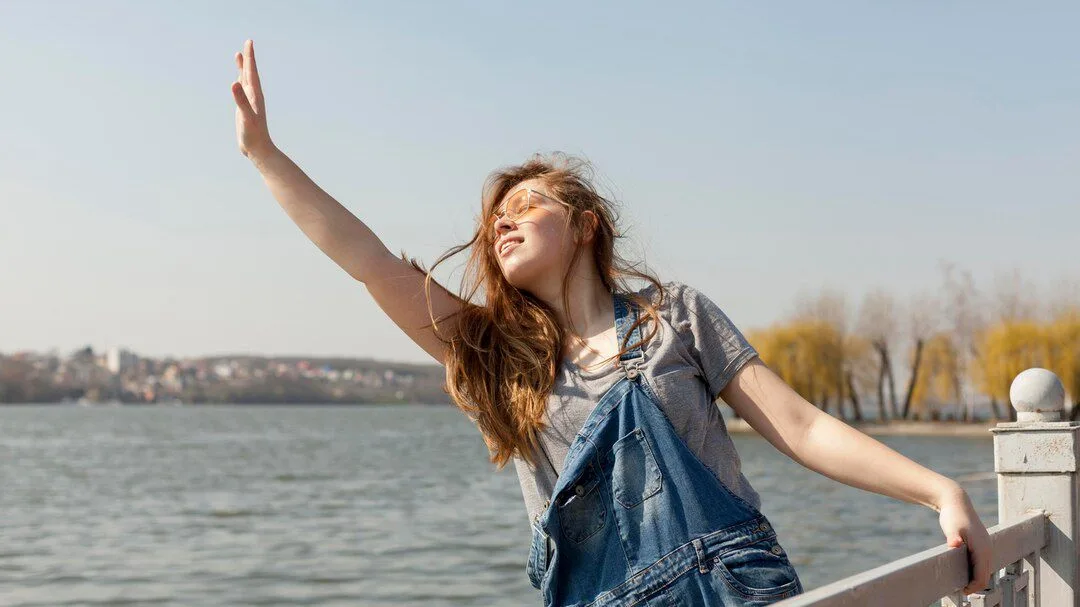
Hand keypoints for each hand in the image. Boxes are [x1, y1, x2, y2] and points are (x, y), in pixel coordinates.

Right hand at [231, 39, 274, 159]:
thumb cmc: (253, 135)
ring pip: (246, 80)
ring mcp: (249, 102)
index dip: (250, 57)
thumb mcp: (246, 116)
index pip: (251, 72)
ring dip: (243, 67)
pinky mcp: (245, 108)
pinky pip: (242, 90)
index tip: (249, 43)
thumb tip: (234, 84)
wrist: (258, 149)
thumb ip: (241, 100)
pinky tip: (237, 81)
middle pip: (250, 73)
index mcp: (255, 95)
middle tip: (248, 43)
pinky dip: (239, 82)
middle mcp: (253, 96)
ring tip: (240, 55)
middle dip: (248, 58)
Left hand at [937, 485, 992, 594]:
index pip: (982, 576)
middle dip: (974, 585)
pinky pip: (982, 562)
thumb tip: (954, 545)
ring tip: (960, 582)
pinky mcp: (982, 544)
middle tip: (958, 590)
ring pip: (985, 569)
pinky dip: (975, 570)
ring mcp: (986, 546)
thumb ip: (953, 538)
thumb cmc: (953, 515)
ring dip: (975, 578)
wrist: (956, 502)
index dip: (973, 587)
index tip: (961, 591)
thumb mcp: (951, 527)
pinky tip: (963, 570)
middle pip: (985, 575)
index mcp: (982, 548)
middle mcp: (988, 549)